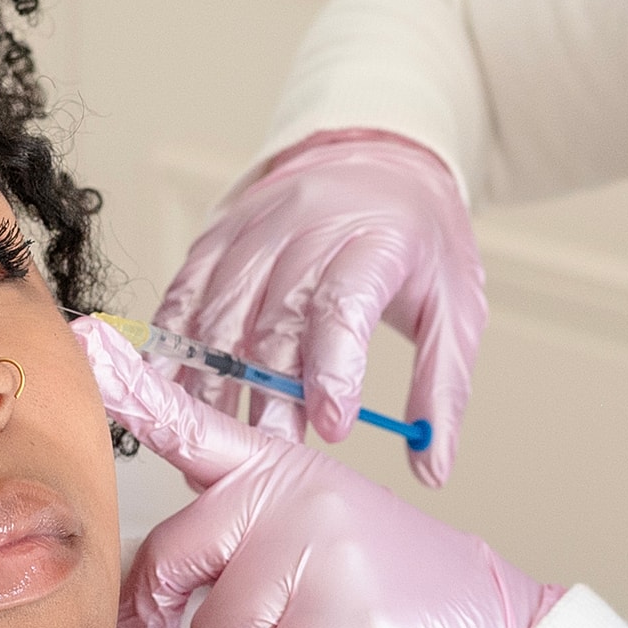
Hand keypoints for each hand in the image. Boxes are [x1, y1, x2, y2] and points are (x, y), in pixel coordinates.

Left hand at [77, 315, 558, 627]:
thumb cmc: (386, 597)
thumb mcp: (305, 544)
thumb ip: (225, 550)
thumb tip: (134, 624)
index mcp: (279, 470)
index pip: (190, 426)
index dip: (132, 389)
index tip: (83, 338)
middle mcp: (294, 494)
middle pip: (171, 561)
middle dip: (188, 619)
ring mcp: (321, 550)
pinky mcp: (344, 617)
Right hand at [154, 130, 483, 486]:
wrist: (375, 158)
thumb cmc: (418, 239)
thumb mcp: (455, 308)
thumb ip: (441, 389)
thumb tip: (431, 469)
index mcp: (376, 239)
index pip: (343, 305)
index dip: (333, 368)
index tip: (332, 426)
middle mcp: (307, 226)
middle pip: (275, 321)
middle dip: (268, 396)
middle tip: (269, 456)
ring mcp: (254, 228)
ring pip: (219, 313)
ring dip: (212, 383)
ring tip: (216, 439)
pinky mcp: (217, 234)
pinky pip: (184, 294)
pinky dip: (173, 345)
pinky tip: (172, 389)